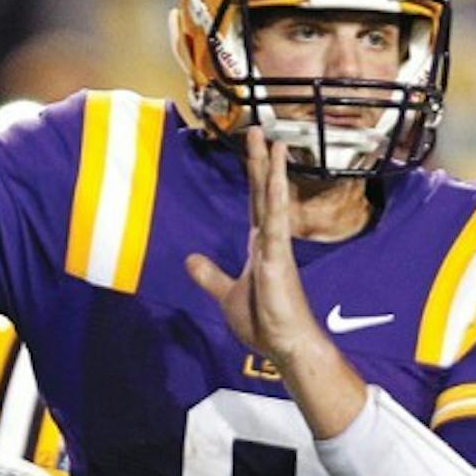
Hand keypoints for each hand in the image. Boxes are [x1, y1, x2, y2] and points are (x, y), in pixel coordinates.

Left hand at [186, 129, 327, 366]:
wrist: (286, 345)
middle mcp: (270, 240)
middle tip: (259, 130)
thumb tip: (190, 259)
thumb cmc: (265, 321)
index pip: (256, 201)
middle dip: (261, 161)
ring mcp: (276, 247)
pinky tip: (277, 181)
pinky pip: (277, 224)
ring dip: (273, 171)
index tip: (255, 149)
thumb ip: (210, 275)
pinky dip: (277, 201)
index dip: (256, 174)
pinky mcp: (278, 259)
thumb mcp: (226, 294)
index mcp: (259, 245)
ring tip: (274, 142)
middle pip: (264, 192)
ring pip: (274, 201)